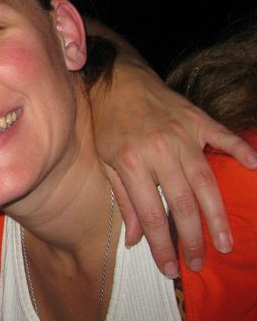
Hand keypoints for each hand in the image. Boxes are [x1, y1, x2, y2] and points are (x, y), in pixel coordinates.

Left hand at [91, 58, 256, 276]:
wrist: (116, 79)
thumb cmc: (109, 123)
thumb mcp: (106, 160)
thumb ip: (123, 199)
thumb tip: (134, 240)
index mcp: (131, 162)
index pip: (151, 212)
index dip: (162, 244)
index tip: (170, 267)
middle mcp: (158, 150)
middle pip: (182, 202)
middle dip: (192, 237)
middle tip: (200, 262)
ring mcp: (180, 134)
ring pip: (205, 180)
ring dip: (217, 214)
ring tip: (226, 242)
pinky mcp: (196, 119)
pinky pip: (223, 137)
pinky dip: (241, 150)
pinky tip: (255, 166)